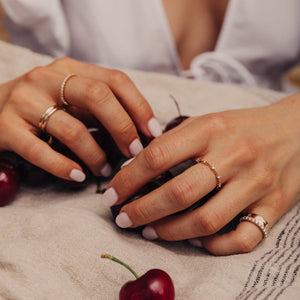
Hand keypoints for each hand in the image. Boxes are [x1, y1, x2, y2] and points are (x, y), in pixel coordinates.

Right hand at [0, 58, 160, 180]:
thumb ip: (100, 108)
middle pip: (98, 97)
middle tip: (134, 152)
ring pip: (73, 129)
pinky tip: (78, 176)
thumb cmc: (42, 107)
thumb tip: (139, 131)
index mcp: (69, 69)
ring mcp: (24, 102)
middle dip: (123, 128)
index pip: (115, 80)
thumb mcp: (71, 98)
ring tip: (104, 171)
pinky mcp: (5, 128)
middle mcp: (47, 79)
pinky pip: (40, 151)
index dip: (140, 107)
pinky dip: (64, 167)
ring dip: (96, 155)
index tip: (153, 132)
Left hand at [103, 94, 299, 254]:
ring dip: (170, 232)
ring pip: (206, 221)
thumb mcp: (208, 121)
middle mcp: (234, 156)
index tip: (111, 195)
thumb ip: (174, 141)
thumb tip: (136, 167)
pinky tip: (195, 241)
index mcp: (211, 130)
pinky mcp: (275, 206)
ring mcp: (256, 184)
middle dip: (141, 211)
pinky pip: (244, 239)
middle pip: (178, 193)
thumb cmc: (243, 126)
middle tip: (123, 219)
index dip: (127, 180)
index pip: (157, 156)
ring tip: (149, 231)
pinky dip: (215, 247)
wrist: (296, 130)